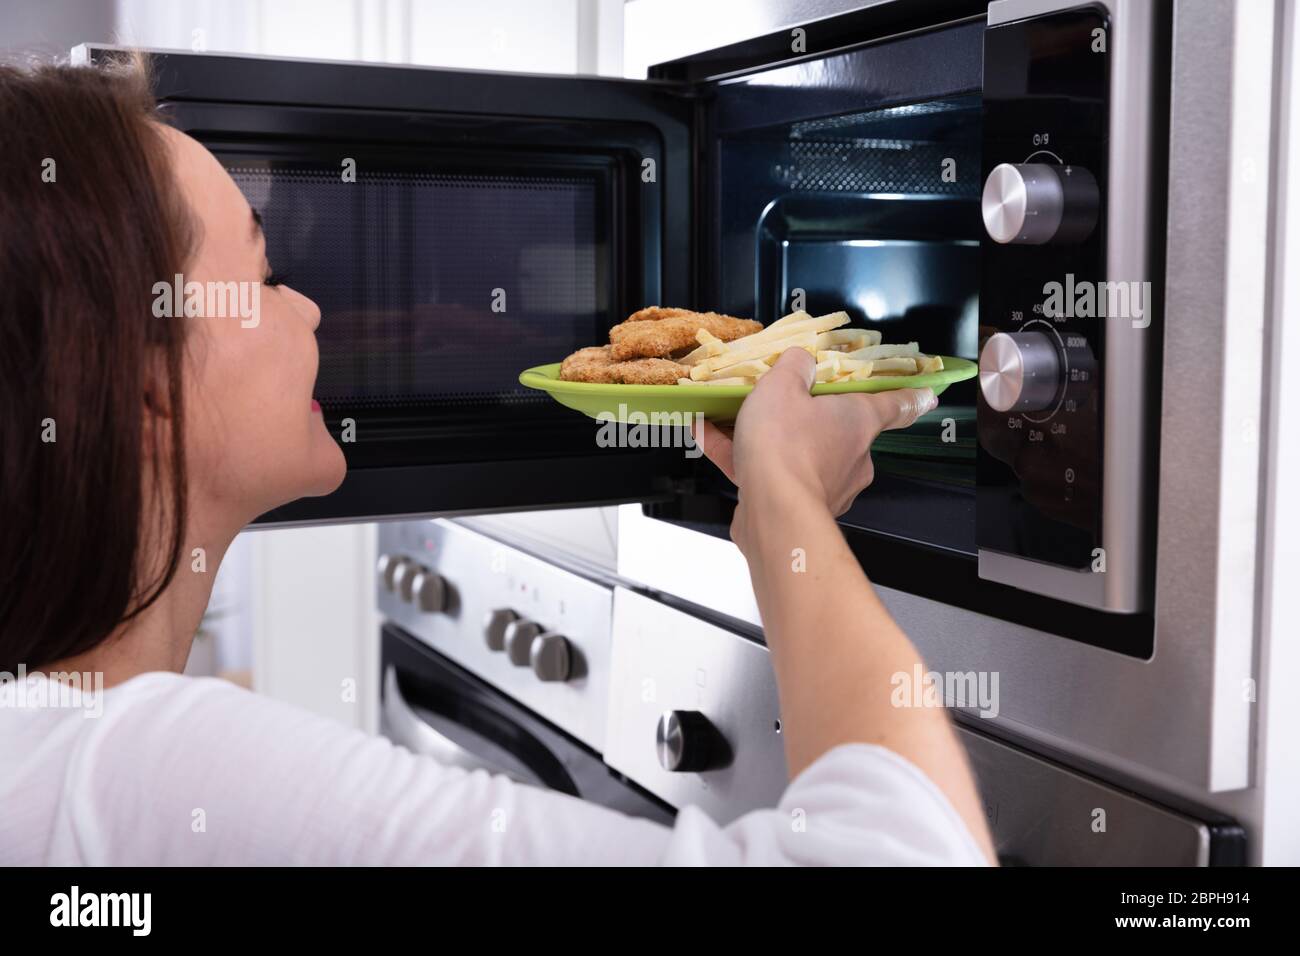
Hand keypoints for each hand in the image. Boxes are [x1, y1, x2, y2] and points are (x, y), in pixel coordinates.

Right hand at [694, 348, 936, 528]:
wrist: (772, 512)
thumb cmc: (786, 446)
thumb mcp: (782, 385)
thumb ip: (792, 366)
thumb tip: (799, 361)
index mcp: (858, 421)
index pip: (895, 404)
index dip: (909, 395)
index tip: (926, 394)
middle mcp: (851, 457)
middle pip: (836, 428)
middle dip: (808, 415)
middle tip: (779, 399)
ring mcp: (826, 486)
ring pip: (797, 452)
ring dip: (766, 436)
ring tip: (727, 417)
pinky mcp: (795, 506)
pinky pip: (768, 472)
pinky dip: (740, 455)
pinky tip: (706, 435)